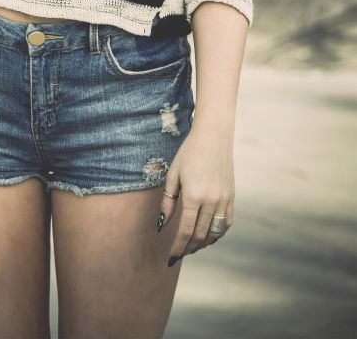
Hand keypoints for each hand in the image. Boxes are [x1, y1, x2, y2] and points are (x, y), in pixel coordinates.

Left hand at [158, 125, 234, 264]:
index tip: (170, 257)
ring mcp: (224, 200)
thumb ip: (168, 202)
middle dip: (188, 248)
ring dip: (203, 244)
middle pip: (200, 235)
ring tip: (191, 247)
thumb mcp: (173, 175)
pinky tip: (208, 236)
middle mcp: (211, 201)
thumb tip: (162, 225)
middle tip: (179, 254)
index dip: (177, 247)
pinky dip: (217, 234)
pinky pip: (226, 224)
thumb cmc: (189, 153)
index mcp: (194, 196)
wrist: (213, 137)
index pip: (185, 231)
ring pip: (214, 233)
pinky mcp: (232, 197)